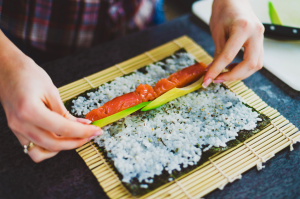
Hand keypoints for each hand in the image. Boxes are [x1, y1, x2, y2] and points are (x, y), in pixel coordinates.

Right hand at [0, 34, 101, 161]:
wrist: (5, 68)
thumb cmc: (27, 74)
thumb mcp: (51, 90)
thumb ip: (64, 112)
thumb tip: (81, 125)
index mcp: (30, 111)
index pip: (63, 129)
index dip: (83, 132)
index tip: (97, 130)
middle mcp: (21, 124)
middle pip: (54, 145)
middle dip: (77, 142)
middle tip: (91, 134)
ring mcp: (16, 130)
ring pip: (42, 152)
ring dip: (62, 148)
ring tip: (76, 137)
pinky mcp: (16, 131)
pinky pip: (32, 148)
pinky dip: (48, 148)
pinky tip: (59, 138)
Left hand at [203, 0, 263, 86]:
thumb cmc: (223, 11)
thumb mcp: (217, 32)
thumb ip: (218, 53)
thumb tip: (213, 71)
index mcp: (243, 28)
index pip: (229, 56)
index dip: (216, 70)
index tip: (207, 80)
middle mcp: (256, 33)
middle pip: (250, 64)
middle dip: (233, 76)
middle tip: (217, 79)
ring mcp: (261, 37)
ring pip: (256, 65)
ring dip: (240, 74)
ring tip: (224, 74)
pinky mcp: (261, 41)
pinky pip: (256, 60)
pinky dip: (244, 68)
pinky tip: (232, 68)